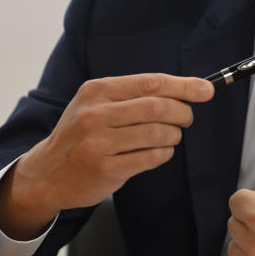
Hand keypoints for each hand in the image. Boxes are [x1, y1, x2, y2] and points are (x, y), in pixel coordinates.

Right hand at [0, 73, 213, 238]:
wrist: (47, 172)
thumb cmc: (82, 133)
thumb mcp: (96, 104)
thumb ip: (133, 96)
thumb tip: (185, 91)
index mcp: (97, 91)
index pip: (150, 82)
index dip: (183, 85)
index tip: (207, 89)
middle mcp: (95, 114)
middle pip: (157, 107)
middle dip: (182, 112)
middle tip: (187, 118)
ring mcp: (98, 143)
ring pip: (157, 133)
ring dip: (174, 135)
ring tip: (171, 136)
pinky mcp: (105, 169)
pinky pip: (151, 157)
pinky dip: (164, 153)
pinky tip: (160, 151)